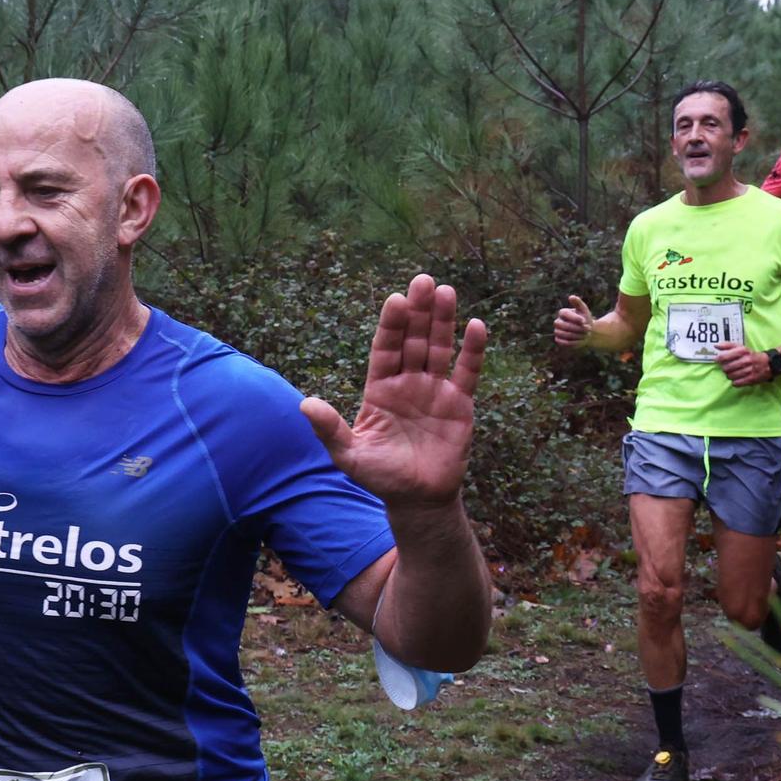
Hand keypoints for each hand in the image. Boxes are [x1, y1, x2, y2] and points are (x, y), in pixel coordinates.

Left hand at [301, 273, 486, 508]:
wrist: (417, 499)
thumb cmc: (380, 476)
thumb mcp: (349, 455)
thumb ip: (330, 430)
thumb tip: (305, 405)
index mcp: (380, 388)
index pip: (385, 349)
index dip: (391, 326)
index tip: (395, 301)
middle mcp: (408, 382)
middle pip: (414, 340)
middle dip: (418, 312)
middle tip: (422, 281)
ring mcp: (435, 390)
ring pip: (440, 348)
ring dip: (443, 321)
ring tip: (446, 291)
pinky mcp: (460, 404)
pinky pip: (467, 372)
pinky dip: (472, 350)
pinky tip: (476, 325)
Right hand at [552, 295, 592, 347]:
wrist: (587, 332)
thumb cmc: (585, 319)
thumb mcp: (584, 310)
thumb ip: (578, 303)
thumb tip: (571, 297)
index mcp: (562, 313)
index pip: (564, 314)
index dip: (574, 318)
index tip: (584, 321)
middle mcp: (557, 322)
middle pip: (562, 325)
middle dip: (576, 328)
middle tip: (588, 329)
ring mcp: (557, 331)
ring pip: (563, 334)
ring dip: (576, 335)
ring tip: (586, 335)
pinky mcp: (559, 340)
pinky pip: (563, 342)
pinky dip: (573, 342)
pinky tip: (581, 340)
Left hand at [715, 342, 771, 385]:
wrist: (769, 363)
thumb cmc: (751, 355)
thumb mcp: (741, 347)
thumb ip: (728, 345)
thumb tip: (716, 346)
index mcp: (742, 351)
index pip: (724, 357)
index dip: (719, 359)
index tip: (719, 360)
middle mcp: (746, 360)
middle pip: (726, 368)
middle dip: (725, 368)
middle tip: (728, 367)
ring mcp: (749, 370)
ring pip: (730, 376)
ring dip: (729, 375)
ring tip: (733, 372)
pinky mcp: (751, 379)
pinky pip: (737, 383)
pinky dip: (735, 382)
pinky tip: (738, 378)